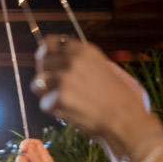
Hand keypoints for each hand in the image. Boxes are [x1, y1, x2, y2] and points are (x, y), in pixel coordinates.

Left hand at [33, 37, 155, 161]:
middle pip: (41, 63)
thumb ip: (84, 63)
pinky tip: (69, 113)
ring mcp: (65, 78)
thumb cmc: (120, 98)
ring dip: (47, 94)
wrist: (125, 118)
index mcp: (85, 50)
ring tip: (63, 103)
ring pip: (37, 84)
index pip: (50, 43)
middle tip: (55, 89)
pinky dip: (54, 111)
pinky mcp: (60, 97)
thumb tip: (63, 64)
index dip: (45, 53)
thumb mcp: (106, 68)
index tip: (44, 60)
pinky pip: (44, 104)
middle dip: (45, 77)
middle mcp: (73, 60)